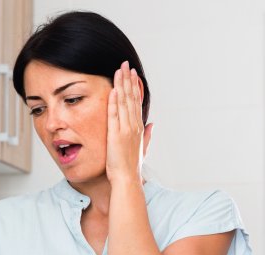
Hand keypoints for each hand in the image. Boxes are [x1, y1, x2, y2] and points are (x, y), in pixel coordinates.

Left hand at [106, 61, 152, 185]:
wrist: (127, 178)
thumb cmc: (131, 166)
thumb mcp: (141, 148)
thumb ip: (147, 135)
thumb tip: (152, 124)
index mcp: (138, 127)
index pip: (136, 102)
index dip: (134, 87)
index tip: (133, 74)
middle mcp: (134, 125)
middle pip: (131, 98)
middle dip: (128, 80)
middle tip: (125, 65)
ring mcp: (126, 129)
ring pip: (124, 102)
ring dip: (122, 85)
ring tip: (119, 70)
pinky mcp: (116, 135)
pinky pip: (115, 115)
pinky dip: (115, 102)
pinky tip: (114, 89)